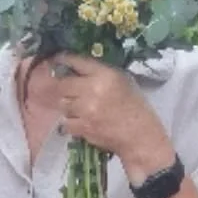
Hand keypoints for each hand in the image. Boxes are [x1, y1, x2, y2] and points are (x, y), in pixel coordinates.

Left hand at [50, 54, 174, 181]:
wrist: (140, 136)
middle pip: (63, 84)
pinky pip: (66, 122)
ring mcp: (86, 110)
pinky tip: (81, 122)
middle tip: (66, 90)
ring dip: (68, 105)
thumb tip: (77, 69)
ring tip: (78, 108)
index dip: (63, 60)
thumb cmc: (135, 107)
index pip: (76, 61)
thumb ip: (101, 73)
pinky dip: (71, 123)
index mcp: (105, 75)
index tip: (57, 61)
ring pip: (62, 103)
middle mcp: (92, 89)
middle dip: (62, 86)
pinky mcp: (83, 127)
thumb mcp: (123, 80)